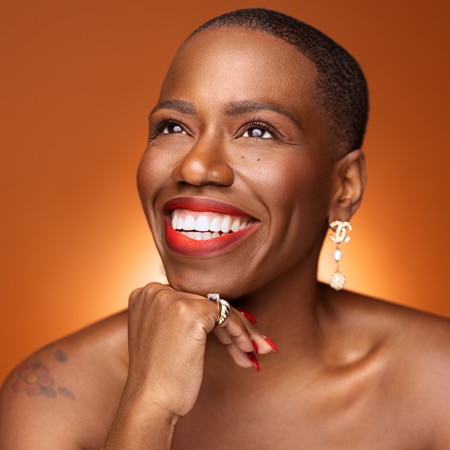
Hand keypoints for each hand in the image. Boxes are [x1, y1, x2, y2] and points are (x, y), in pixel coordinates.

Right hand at [124, 283, 273, 418]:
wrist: (149, 402)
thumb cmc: (159, 377)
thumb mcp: (165, 336)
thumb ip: (182, 318)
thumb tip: (224, 312)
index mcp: (145, 295)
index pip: (189, 299)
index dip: (212, 318)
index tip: (232, 335)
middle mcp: (155, 291)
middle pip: (204, 301)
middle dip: (230, 325)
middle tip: (250, 344)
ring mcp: (171, 299)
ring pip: (218, 307)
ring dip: (241, 330)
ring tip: (256, 350)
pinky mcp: (191, 312)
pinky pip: (226, 315)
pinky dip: (240, 331)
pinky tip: (247, 350)